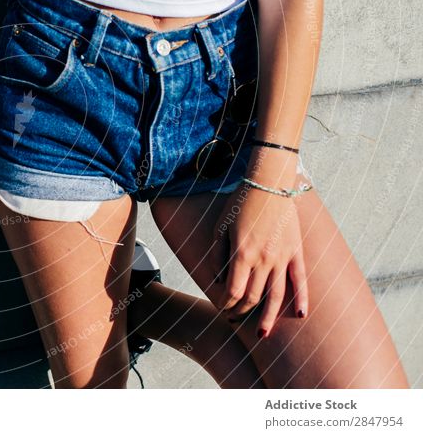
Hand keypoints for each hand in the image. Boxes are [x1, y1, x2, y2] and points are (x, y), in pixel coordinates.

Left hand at [211, 150, 308, 337]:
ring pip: (276, 295)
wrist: (268, 183)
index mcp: (242, 254)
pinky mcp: (296, 251)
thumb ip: (217, 256)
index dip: (225, 303)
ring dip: (268, 316)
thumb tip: (217, 280)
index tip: (221, 307)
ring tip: (262, 334)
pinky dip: (302, 299)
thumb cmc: (239, 204)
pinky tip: (300, 315)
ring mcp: (283, 257)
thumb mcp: (219, 228)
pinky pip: (301, 280)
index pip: (233, 291)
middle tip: (233, 319)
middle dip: (241, 311)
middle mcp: (263, 259)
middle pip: (253, 296)